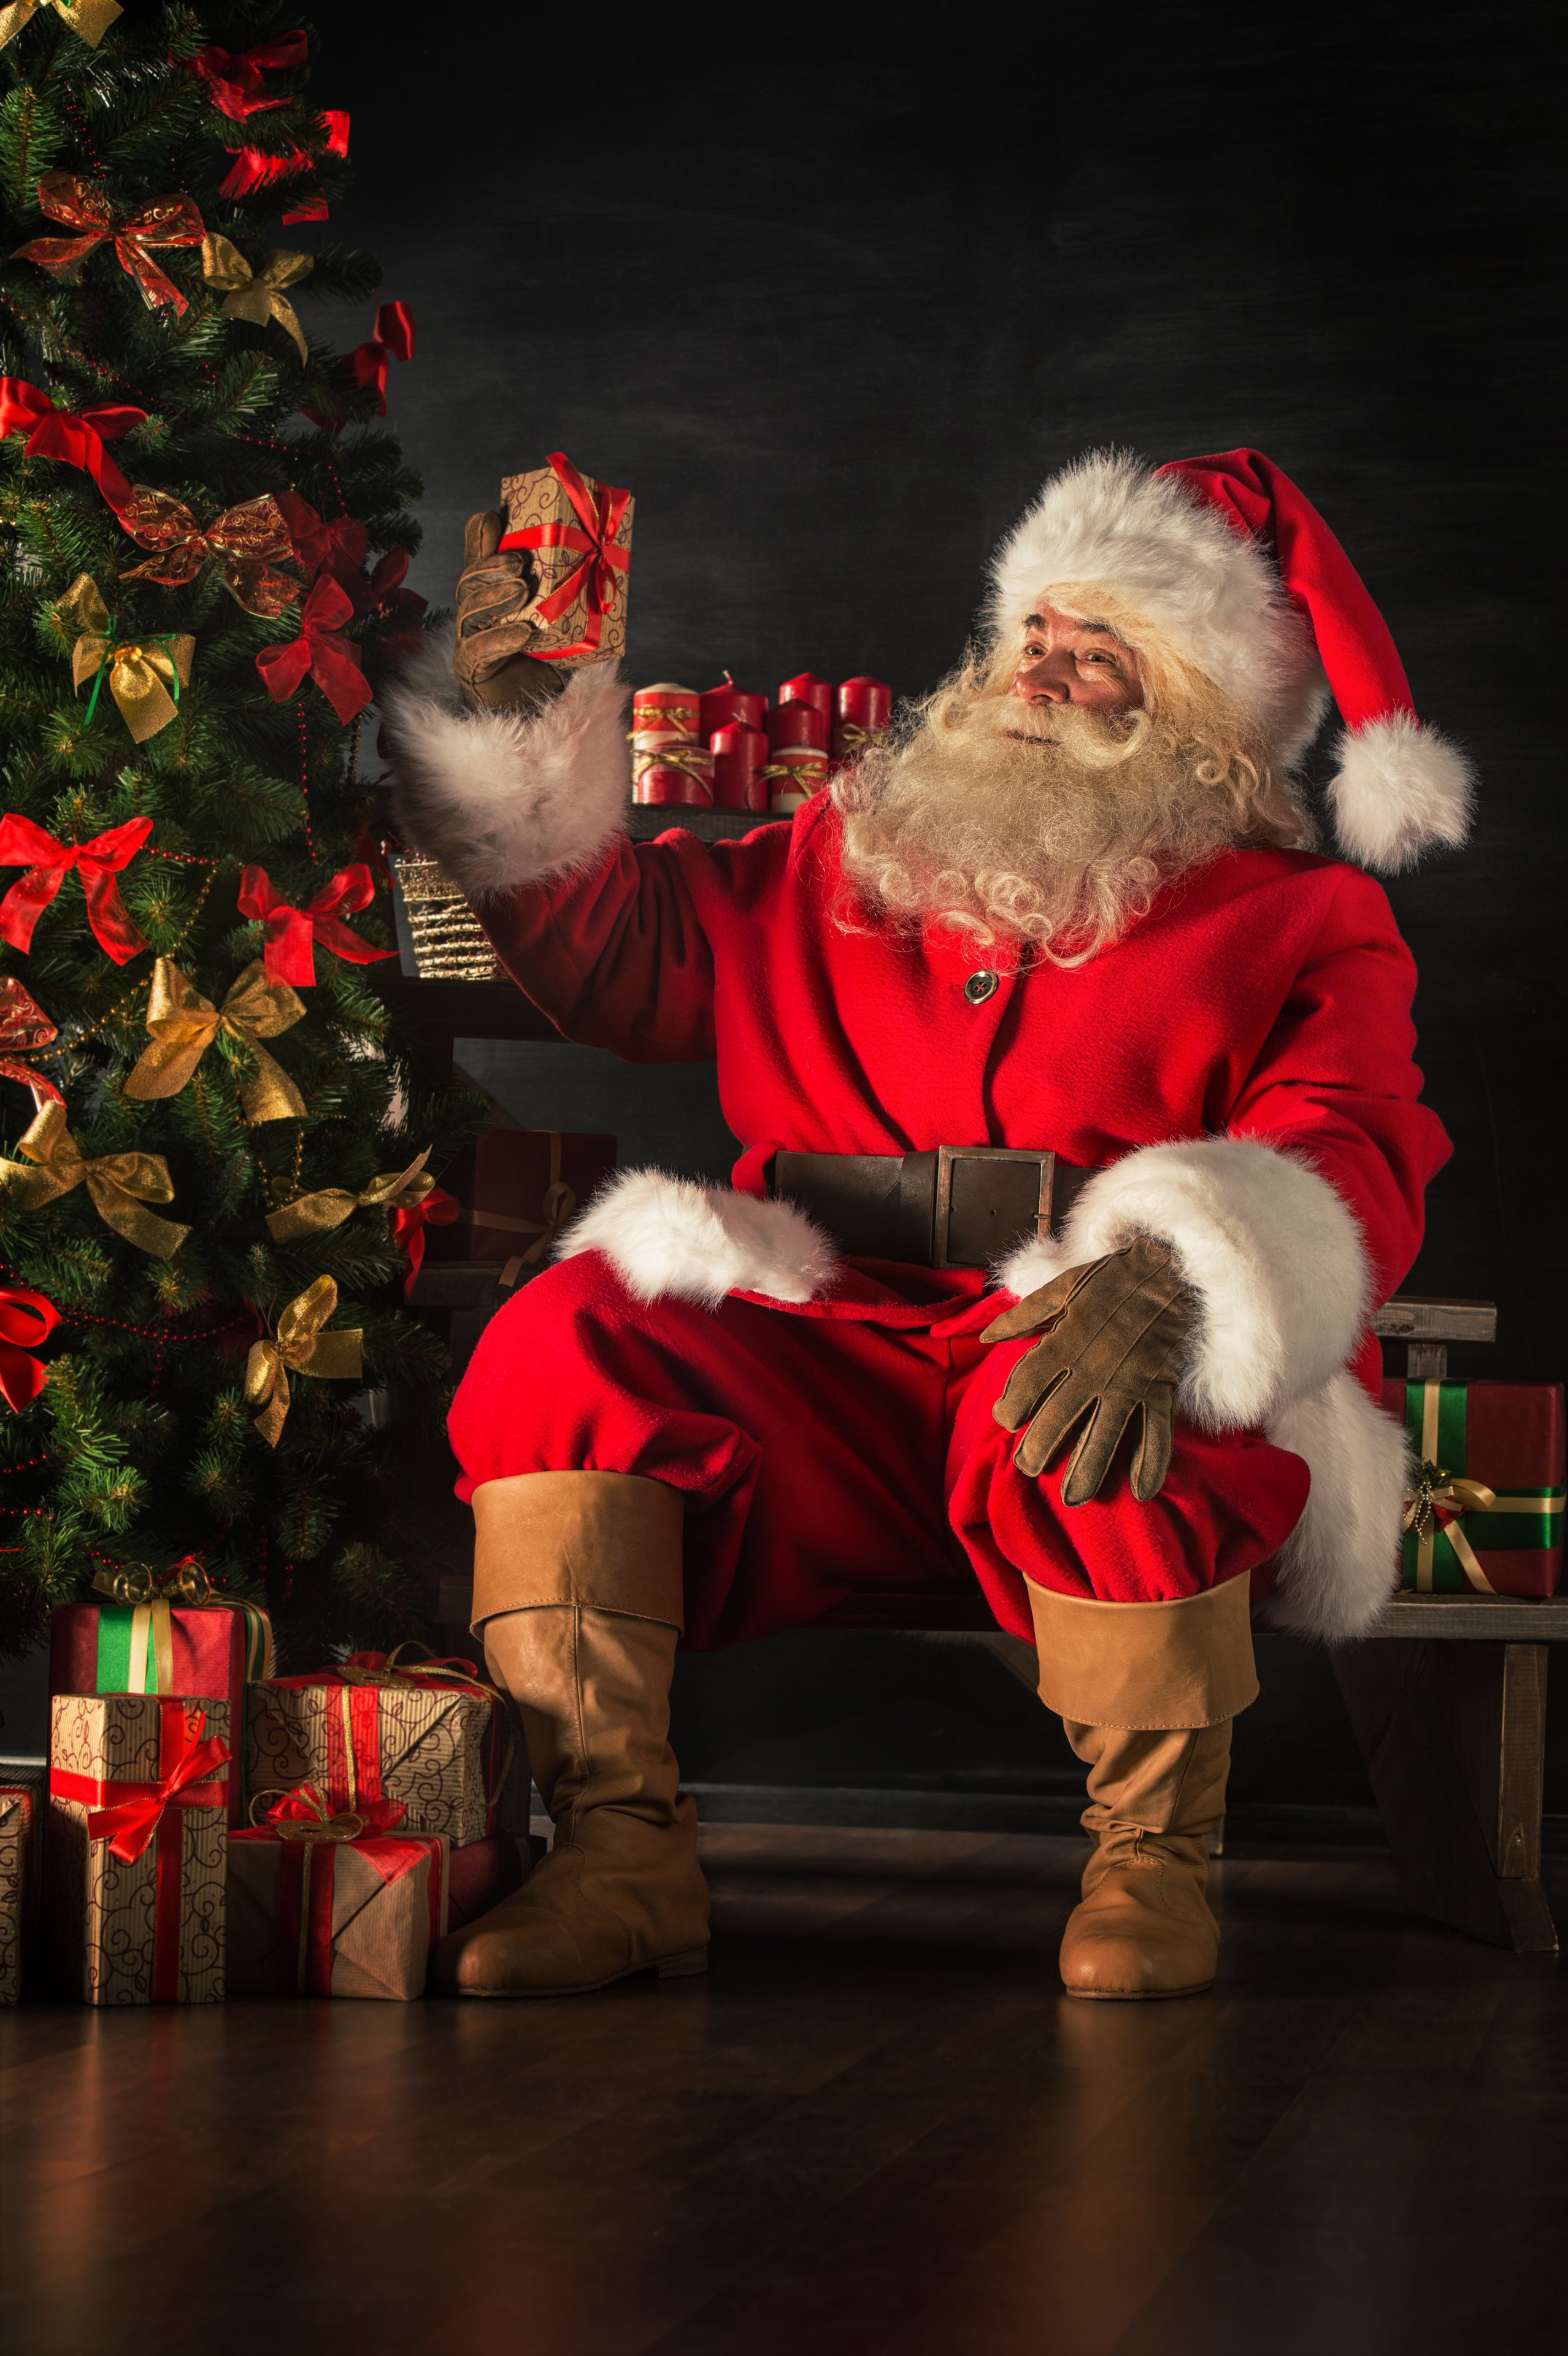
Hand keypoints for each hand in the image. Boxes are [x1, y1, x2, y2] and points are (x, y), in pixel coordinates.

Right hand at [454, 510, 563, 714]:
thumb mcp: (565, 619)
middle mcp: (474, 616)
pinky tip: (522, 632)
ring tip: (521, 590)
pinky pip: (478, 650)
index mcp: (490, 597)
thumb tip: (603, 555)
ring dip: (495, 598)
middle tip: (518, 562)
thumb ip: (572, 592)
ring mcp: (469, 641)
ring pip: (470, 612)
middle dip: (491, 568)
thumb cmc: (553, 661)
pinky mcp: (472, 671)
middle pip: (470, 583)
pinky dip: (500, 639)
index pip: (477, 560)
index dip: (480, 538)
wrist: (540, 711)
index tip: (494, 516)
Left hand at [980, 1234, 1193, 1502]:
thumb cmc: (1113, 1279)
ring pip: (1105, 1437)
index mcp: (1065, 1342)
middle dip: (1039, 1449)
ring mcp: (1129, 1383)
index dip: (1011, 1407)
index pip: (1027, 1383)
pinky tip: (1141, 1492)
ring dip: (1088, 1471)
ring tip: (1074, 1497)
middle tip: (1029, 1467)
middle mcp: (1093, 1369)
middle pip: (1058, 1419)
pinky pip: (1158, 1434)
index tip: (1005, 1421)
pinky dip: (1152, 1465)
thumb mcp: (1062, 1288)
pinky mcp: (1160, 1390)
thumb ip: (1024, 1316)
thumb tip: (987, 1337)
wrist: (1172, 1267)